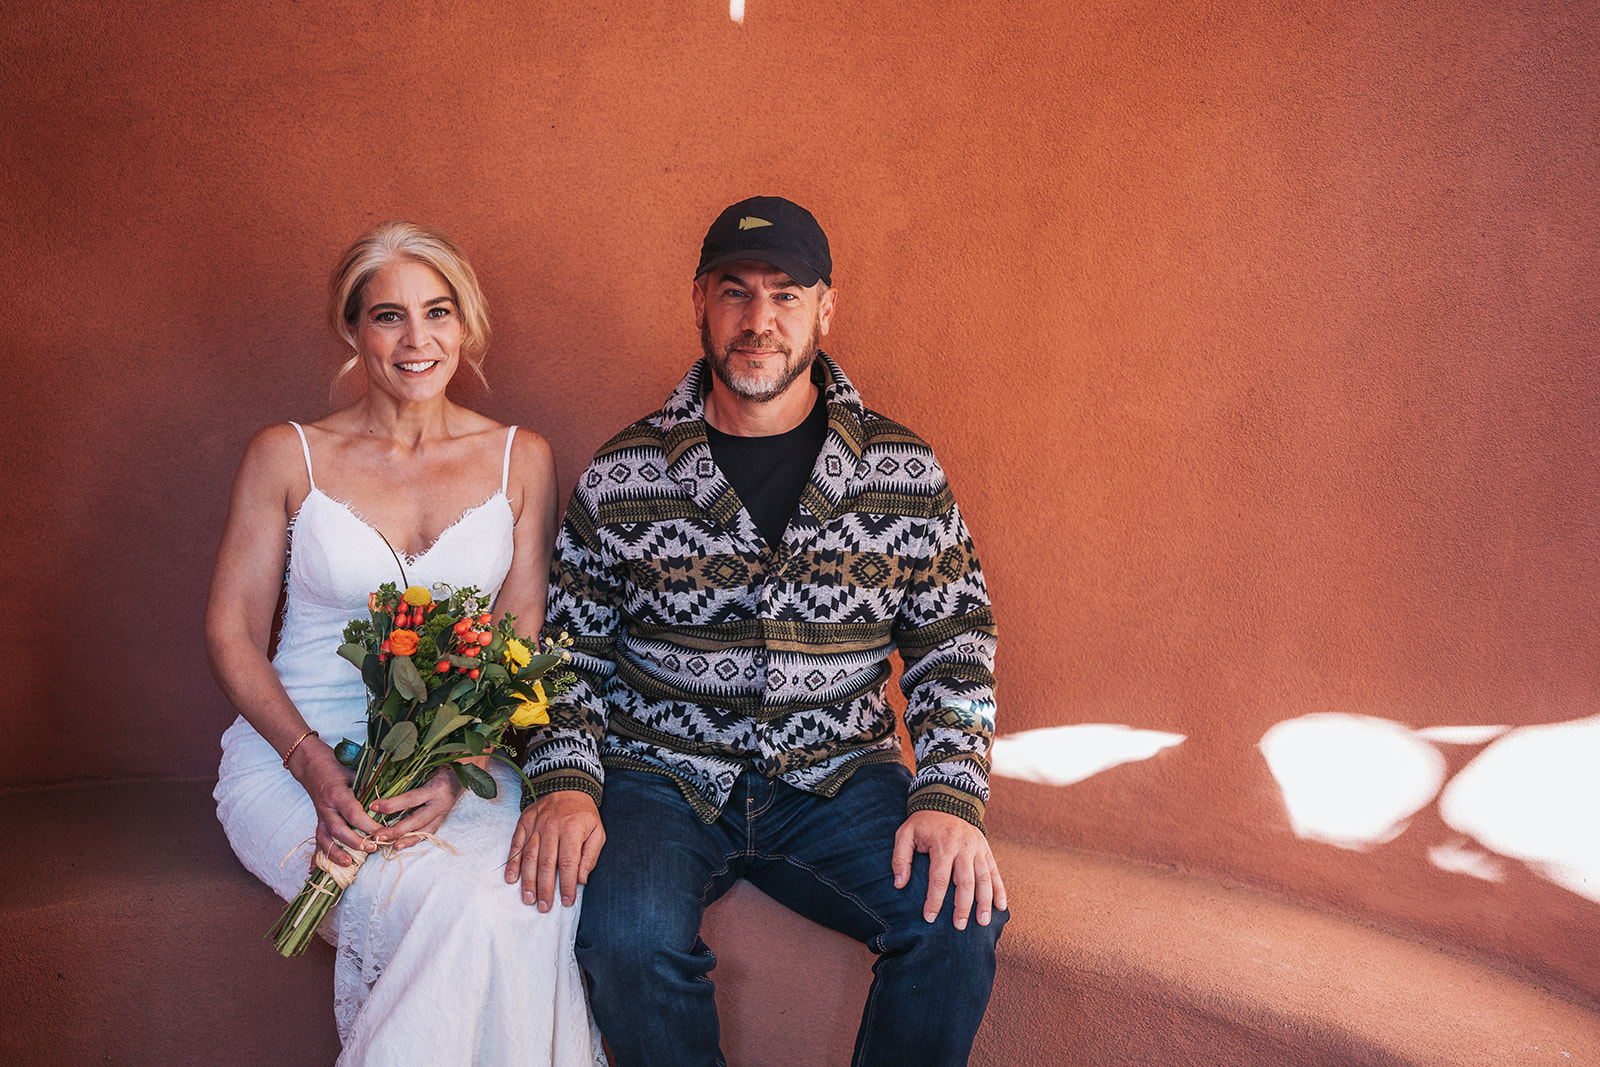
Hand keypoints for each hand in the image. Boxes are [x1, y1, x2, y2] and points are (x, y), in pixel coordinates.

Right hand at [289, 739, 382, 867]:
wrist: (312, 765)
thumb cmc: (338, 766)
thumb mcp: (355, 771)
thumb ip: (370, 784)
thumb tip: (394, 794)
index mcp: (337, 793)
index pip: (353, 813)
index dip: (367, 824)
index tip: (381, 831)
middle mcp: (327, 807)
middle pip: (339, 829)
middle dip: (355, 842)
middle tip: (373, 849)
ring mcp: (320, 816)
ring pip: (325, 838)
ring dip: (336, 853)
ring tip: (350, 864)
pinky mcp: (318, 821)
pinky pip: (316, 840)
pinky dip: (317, 855)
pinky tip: (315, 870)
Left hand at [367, 765, 467, 848]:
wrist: (461, 775)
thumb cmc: (440, 768)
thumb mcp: (426, 768)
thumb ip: (409, 777)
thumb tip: (383, 782)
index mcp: (435, 788)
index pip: (410, 799)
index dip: (392, 804)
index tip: (373, 806)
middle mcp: (440, 803)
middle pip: (416, 820)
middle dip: (395, 830)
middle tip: (377, 835)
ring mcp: (442, 814)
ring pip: (423, 831)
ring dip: (404, 839)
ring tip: (388, 844)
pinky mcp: (442, 820)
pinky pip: (428, 833)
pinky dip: (414, 840)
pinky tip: (400, 844)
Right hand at [504, 790, 604, 910]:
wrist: (566, 785)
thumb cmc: (583, 814)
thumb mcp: (597, 831)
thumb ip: (591, 856)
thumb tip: (582, 879)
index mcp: (572, 831)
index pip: (568, 864)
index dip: (567, 885)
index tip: (567, 902)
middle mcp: (551, 829)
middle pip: (547, 864)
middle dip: (545, 888)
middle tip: (544, 907)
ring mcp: (535, 826)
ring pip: (530, 857)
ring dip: (528, 881)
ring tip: (528, 899)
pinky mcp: (523, 824)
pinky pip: (516, 845)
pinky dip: (512, 863)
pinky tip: (511, 879)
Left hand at [891, 809, 1007, 929]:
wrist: (948, 799)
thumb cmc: (924, 822)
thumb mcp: (905, 834)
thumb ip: (901, 858)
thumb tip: (899, 884)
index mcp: (943, 845)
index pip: (940, 878)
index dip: (934, 900)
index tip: (929, 918)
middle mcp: (964, 848)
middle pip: (966, 882)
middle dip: (963, 906)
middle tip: (959, 926)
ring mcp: (978, 849)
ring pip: (984, 879)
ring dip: (984, 902)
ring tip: (982, 922)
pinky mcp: (986, 851)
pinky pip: (995, 872)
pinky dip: (1000, 890)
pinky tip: (1001, 907)